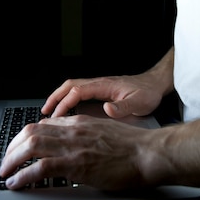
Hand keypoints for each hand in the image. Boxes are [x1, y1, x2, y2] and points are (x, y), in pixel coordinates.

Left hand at [0, 114, 157, 190]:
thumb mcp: (106, 132)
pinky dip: (23, 176)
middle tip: (6, 162)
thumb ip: (87, 135)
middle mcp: (72, 130)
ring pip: (30, 146)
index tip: (20, 147)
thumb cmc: (134, 147)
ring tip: (5, 173)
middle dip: (12, 147)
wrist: (149, 153)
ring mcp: (73, 146)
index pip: (44, 124)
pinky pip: (40, 167)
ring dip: (12, 161)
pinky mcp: (75, 164)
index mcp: (80, 122)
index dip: (26, 136)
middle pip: (30, 132)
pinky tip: (17, 183)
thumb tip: (75, 146)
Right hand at [41, 75, 164, 117]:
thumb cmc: (148, 93)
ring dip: (59, 97)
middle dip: (55, 98)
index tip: (57, 115)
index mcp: (104, 85)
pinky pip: (79, 92)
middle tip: (44, 112)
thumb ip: (123, 106)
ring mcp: (99, 86)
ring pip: (73, 88)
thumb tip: (107, 109)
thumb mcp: (139, 103)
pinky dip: (68, 99)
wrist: (155, 84)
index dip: (65, 103)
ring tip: (49, 111)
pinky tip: (66, 110)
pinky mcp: (101, 90)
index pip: (77, 91)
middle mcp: (99, 83)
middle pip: (69, 86)